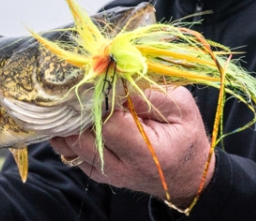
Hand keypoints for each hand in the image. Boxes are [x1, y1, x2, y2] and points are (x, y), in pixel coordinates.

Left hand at [51, 87, 214, 207]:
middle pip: (79, 136)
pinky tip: (77, 116)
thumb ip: (149, 93)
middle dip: (76, 110)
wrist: (187, 176)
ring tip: (74, 99)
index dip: (98, 100)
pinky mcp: (96, 173)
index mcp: (144, 152)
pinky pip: (70, 151)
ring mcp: (105, 174)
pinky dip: (69, 132)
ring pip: (68, 145)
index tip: (98, 80)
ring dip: (68, 121)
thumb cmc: (186, 137)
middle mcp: (120, 169)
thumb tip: (118, 79)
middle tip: (78, 86)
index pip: (106, 123)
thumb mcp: (181, 107)